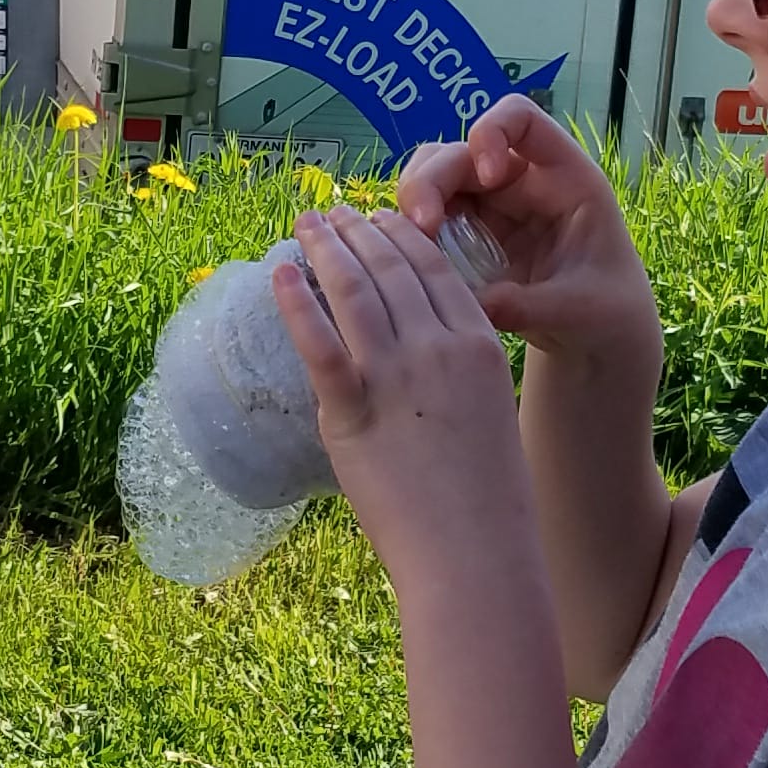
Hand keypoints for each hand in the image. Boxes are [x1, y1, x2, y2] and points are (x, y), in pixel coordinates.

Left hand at [272, 207, 532, 590]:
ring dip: (325, 251)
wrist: (474, 554)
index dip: (398, 234)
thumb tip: (416, 353)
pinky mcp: (354, 412)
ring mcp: (395, 378)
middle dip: (356, 232)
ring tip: (304, 227)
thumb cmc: (487, 498)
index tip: (375, 218)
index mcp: (477, 344)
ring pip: (354, 294)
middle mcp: (438, 348)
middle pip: (390, 270)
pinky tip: (278, 275)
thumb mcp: (489, 412)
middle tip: (330, 213)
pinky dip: (296, 304)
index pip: (433, 268)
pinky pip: (319, 345)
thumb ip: (455, 373)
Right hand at [396, 98, 660, 381]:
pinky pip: (429, 220)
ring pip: (433, 179)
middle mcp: (521, 182)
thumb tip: (474, 304)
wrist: (601, 336)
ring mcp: (491, 207)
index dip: (495, 132)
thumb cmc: (607, 310)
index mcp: (563, 178)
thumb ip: (529, 305)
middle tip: (421, 226)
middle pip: (459, 152)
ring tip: (409, 245)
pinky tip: (410, 263)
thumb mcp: (580, 311)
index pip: (522, 120)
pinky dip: (411, 235)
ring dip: (413, 203)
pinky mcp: (469, 236)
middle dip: (431, 180)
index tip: (489, 177)